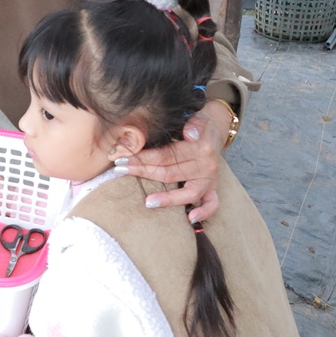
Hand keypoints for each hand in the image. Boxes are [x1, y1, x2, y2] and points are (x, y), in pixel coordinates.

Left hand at [125, 103, 229, 222]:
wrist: (215, 128)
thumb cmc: (199, 123)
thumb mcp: (198, 118)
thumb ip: (194, 124)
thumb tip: (190, 133)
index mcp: (200, 148)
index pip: (166, 156)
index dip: (143, 157)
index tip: (122, 158)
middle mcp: (206, 166)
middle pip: (170, 173)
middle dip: (143, 172)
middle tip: (120, 171)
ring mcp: (210, 180)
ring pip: (186, 192)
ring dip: (166, 198)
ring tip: (148, 202)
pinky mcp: (213, 188)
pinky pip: (212, 204)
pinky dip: (204, 212)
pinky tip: (190, 219)